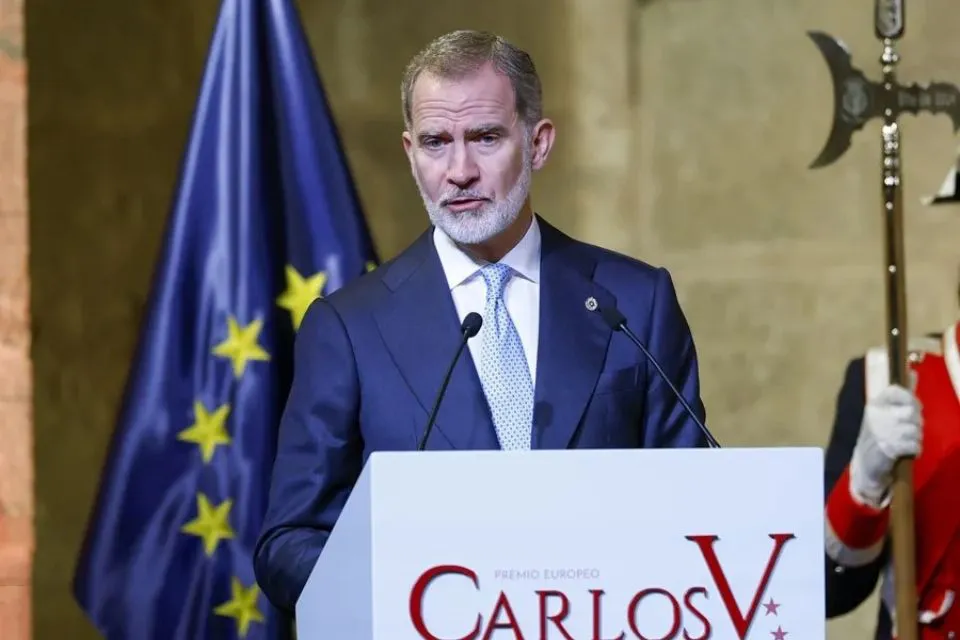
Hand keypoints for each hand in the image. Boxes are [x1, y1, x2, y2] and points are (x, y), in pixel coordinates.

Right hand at [849, 384, 921, 507]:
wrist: (865, 467)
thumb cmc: (876, 438)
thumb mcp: (884, 414)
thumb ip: (900, 395)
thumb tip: (913, 372)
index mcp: (874, 405)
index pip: (895, 391)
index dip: (908, 398)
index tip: (909, 407)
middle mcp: (877, 416)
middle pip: (911, 411)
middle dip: (915, 423)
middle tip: (908, 431)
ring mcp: (882, 432)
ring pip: (915, 429)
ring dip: (915, 438)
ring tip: (906, 442)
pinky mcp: (888, 448)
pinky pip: (914, 444)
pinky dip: (913, 450)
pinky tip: (906, 451)